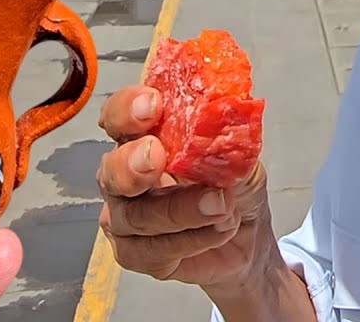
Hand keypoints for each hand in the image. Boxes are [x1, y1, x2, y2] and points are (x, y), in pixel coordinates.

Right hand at [96, 85, 273, 289]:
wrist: (248, 237)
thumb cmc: (234, 186)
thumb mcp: (241, 154)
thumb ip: (227, 137)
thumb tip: (223, 118)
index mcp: (144, 136)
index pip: (119, 117)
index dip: (127, 109)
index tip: (153, 105)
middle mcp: (125, 173)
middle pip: (111, 169)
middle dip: (131, 163)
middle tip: (158, 158)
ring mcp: (126, 215)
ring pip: (133, 216)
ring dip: (179, 210)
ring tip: (222, 205)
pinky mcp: (135, 253)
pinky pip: (149, 251)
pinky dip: (189, 240)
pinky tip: (218, 230)